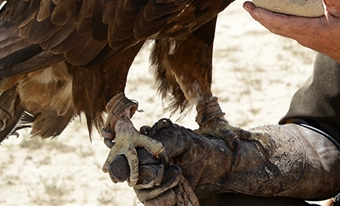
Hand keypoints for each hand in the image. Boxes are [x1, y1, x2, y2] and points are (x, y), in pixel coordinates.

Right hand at [106, 119, 230, 205]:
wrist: (218, 165)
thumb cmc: (198, 147)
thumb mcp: (182, 140)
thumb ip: (162, 145)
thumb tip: (144, 161)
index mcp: (144, 151)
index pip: (123, 162)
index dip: (120, 168)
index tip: (133, 174)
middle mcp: (144, 169)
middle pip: (134, 181)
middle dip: (151, 178)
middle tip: (175, 172)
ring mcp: (152, 186)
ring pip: (143, 196)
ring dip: (162, 190)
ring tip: (180, 179)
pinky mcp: (162, 199)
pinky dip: (165, 202)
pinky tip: (178, 194)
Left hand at [244, 0, 339, 96]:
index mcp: (309, 30)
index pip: (280, 23)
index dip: (263, 15)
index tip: (250, 6)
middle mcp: (302, 36)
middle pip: (274, 27)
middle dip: (259, 16)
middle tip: (247, 3)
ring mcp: (303, 38)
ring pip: (279, 29)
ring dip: (265, 18)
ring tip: (255, 6)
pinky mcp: (306, 37)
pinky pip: (286, 28)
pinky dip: (276, 19)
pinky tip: (275, 10)